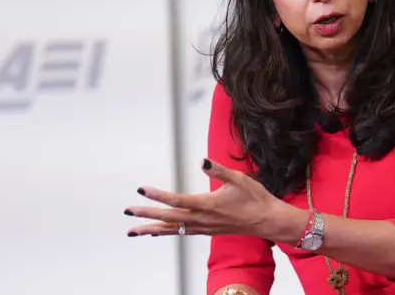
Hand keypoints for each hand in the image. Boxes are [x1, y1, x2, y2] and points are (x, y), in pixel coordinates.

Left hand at [124, 159, 300, 240]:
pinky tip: (156, 233)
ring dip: (151, 229)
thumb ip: (218, 170)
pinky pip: (181, 233)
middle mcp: (202, 219)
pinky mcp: (206, 231)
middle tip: (128, 212)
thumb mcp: (239, 179)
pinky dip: (166, 233)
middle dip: (146, 215)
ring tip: (133, 230)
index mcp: (207, 205)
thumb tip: (201, 161)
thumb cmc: (255, 198)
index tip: (142, 189)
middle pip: (168, 218)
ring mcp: (203, 227)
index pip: (176, 200)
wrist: (267, 220)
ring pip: (172, 230)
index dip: (157, 195)